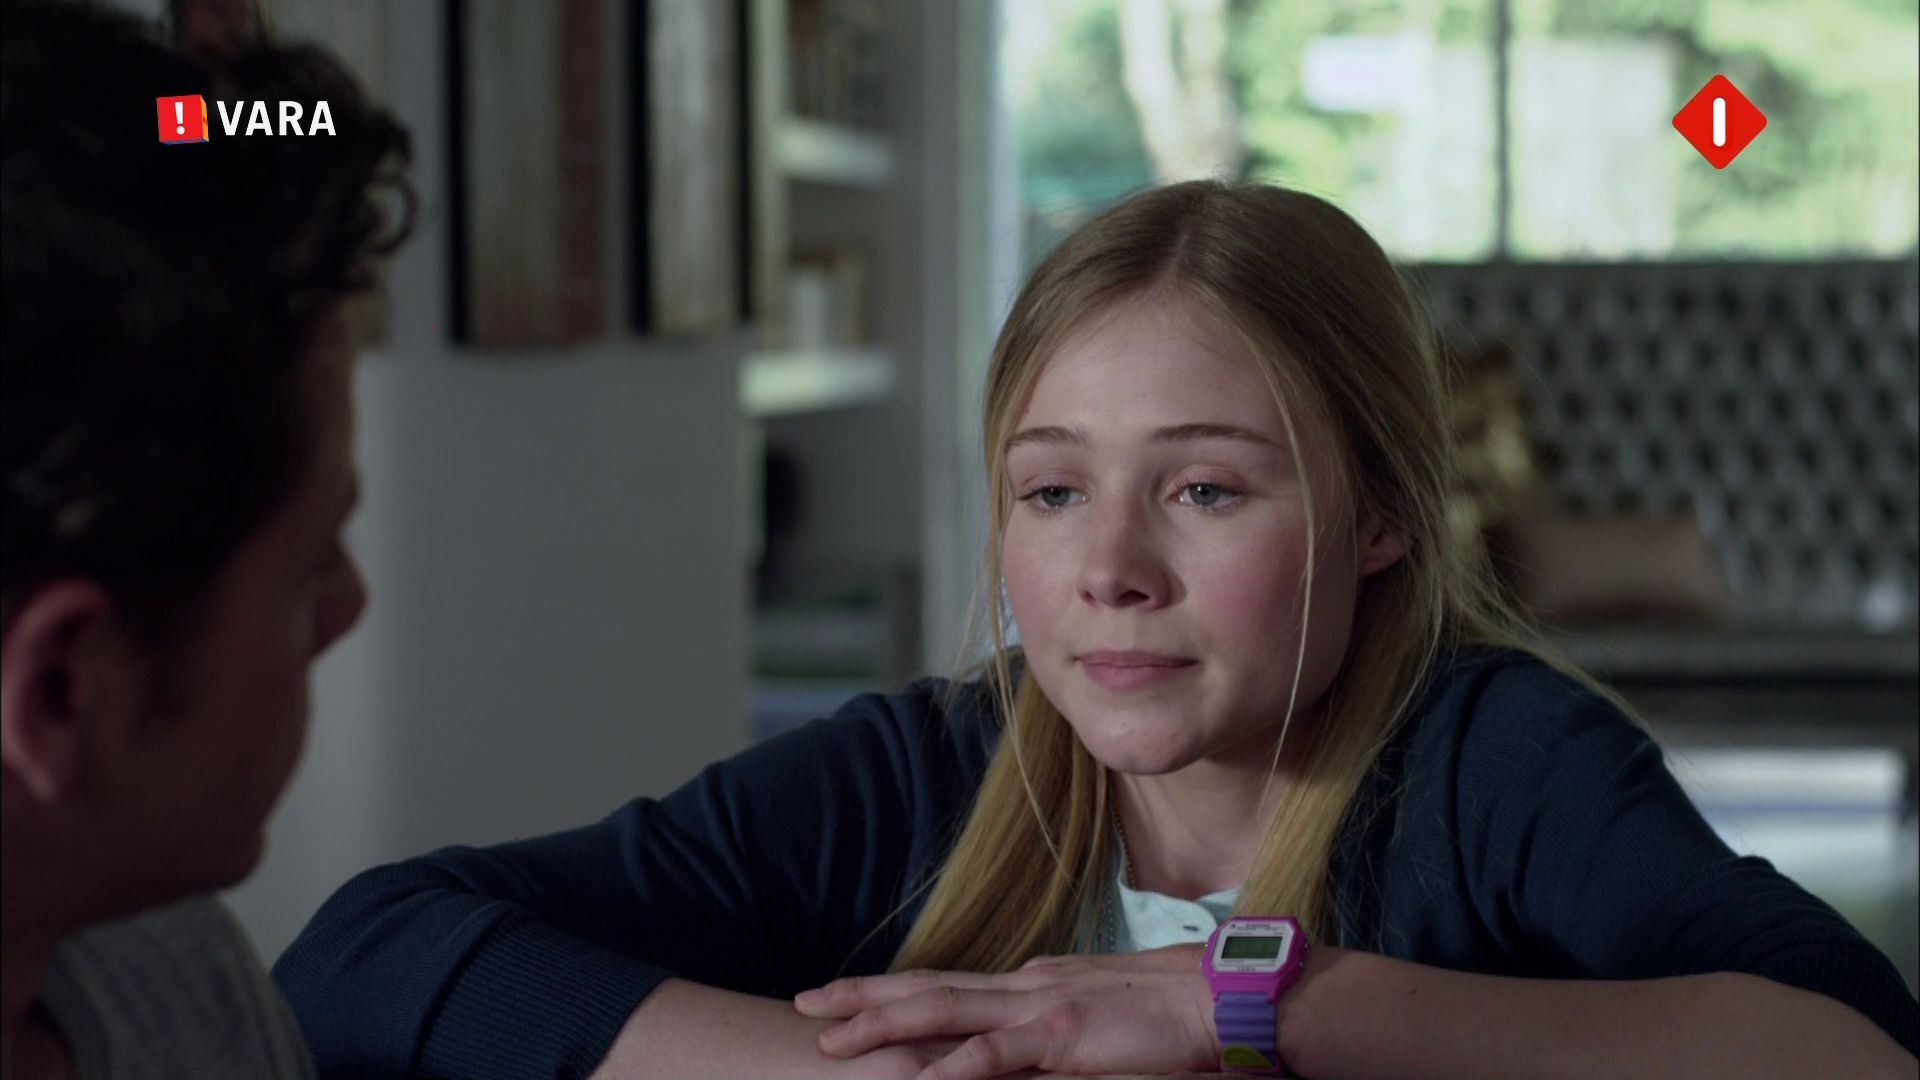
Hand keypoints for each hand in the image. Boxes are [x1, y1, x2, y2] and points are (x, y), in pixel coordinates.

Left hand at [793, 945, 1218, 1079]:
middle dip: (861, 998)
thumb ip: (1048, 1033)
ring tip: (832, 1041)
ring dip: (884, 1026)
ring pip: (944, 1014)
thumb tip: (1011, 1051)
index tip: (839, 997)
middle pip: (927, 989)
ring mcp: (1042, 1007)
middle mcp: (1025, 987)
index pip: (945, 984)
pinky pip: (994, 1056)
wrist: (1221, 999)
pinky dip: (950, 1070)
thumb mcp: (1094, 1021)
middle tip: (804, 1003)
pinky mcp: (1065, 1037)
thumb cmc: (1168, 1018)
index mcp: (1030, 986)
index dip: (888, 991)